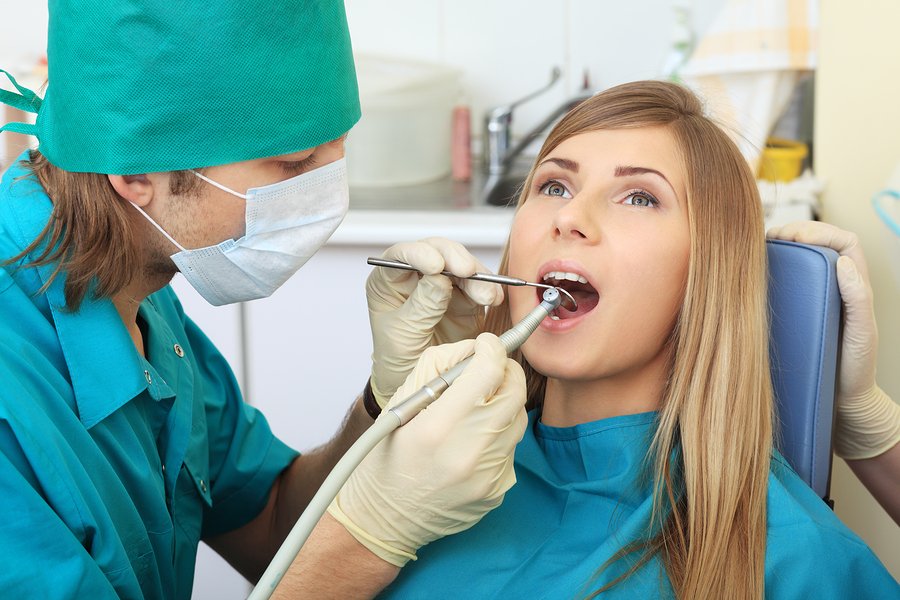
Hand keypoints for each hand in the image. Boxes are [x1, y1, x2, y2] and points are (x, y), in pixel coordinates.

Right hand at [329, 333, 527, 565]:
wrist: (383, 521)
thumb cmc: (384, 460)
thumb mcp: (399, 404)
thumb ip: (438, 367)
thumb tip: (474, 349)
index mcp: (438, 427)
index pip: (488, 371)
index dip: (491, 350)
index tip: (487, 346)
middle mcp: (468, 452)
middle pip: (514, 392)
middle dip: (504, 372)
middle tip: (488, 371)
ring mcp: (487, 476)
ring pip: (517, 418)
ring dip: (500, 405)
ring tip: (471, 412)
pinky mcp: (497, 491)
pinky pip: (510, 448)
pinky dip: (496, 437)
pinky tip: (469, 445)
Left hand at [367, 238, 503, 407]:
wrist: (417, 385)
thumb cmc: (398, 359)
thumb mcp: (403, 334)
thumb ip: (421, 306)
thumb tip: (439, 278)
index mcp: (389, 281)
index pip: (400, 255)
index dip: (419, 253)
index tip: (435, 264)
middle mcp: (415, 277)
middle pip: (436, 251)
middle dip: (454, 258)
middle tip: (467, 270)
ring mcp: (442, 286)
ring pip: (462, 266)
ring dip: (476, 277)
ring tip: (486, 296)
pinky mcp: (465, 299)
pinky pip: (479, 287)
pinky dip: (489, 290)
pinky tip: (493, 299)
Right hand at [767, 221, 896, 457]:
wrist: (844, 403)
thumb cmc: (856, 369)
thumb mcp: (861, 332)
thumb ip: (856, 297)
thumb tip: (843, 261)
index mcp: (854, 284)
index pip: (842, 239)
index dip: (818, 229)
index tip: (792, 237)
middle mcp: (835, 285)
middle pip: (816, 242)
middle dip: (792, 232)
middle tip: (767, 240)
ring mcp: (815, 298)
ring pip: (799, 260)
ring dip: (779, 250)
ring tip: (756, 253)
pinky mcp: (798, 312)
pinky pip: (786, 284)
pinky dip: (771, 272)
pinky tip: (751, 279)